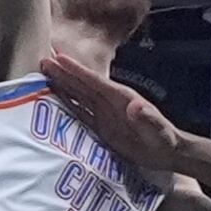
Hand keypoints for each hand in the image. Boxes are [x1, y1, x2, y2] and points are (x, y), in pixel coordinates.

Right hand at [40, 51, 194, 178]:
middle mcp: (109, 102)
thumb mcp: (157, 129)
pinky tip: (55, 102)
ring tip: (43, 76)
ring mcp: (104, 114)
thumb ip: (146, 118)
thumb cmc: (164, 139)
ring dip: (62, 87)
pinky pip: (81, 114)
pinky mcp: (102, 128)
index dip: (77, 71)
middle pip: (82, 85)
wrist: (167, 152)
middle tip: (43, 61)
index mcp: (120, 97)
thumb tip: (135, 106)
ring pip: (79, 97)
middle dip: (63, 73)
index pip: (94, 81)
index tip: (59, 58)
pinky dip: (68, 106)